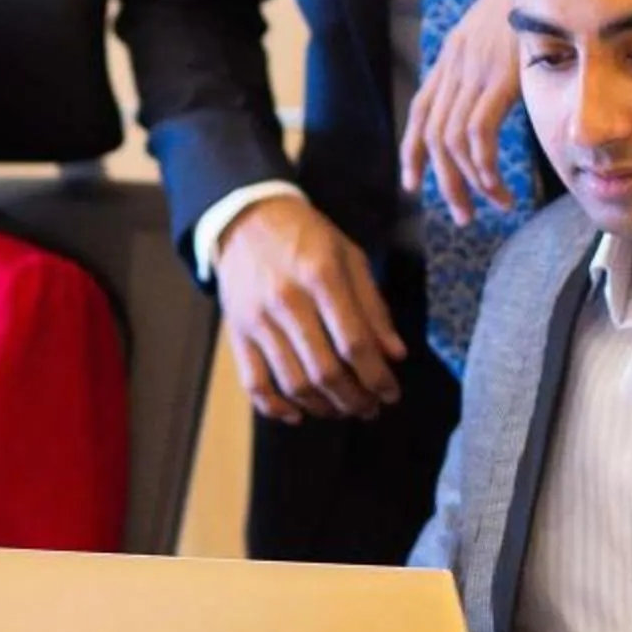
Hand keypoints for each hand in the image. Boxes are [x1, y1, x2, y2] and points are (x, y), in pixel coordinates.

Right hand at [211, 196, 405, 422]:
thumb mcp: (350, 256)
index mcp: (321, 276)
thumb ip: (373, 305)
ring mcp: (257, 321)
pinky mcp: (236, 333)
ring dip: (323, 407)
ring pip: (293, 383)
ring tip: (343, 410)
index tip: (391, 394)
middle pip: (325, 370)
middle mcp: (287, 301)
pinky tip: (297, 414)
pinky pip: (253, 382)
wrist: (247, 218)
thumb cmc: (307, 236)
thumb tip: (395, 354)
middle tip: (370, 409)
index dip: (377, 376)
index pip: (354, 342)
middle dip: (354, 399)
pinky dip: (275, 407)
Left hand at [399, 0, 526, 221]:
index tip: (412, 184)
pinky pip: (478, 134)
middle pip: (434, 137)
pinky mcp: (499, 77)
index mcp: (453, 56)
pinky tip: (497, 184)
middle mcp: (456, 65)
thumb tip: (498, 88)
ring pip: (453, 142)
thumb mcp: (502, 30)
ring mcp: (475, 71)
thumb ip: (491, 60)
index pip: (420, 110)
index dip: (412, 151)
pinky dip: (484, 166)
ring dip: (467, 183)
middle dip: (443, 182)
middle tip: (462, 214)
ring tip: (488, 205)